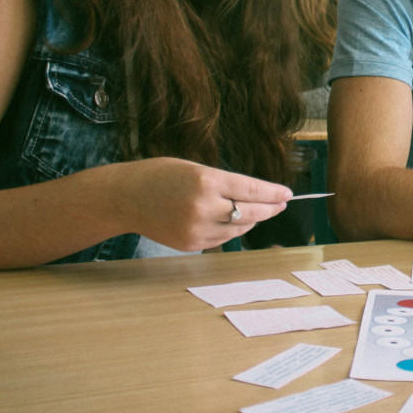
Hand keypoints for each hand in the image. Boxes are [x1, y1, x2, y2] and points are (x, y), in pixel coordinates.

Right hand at [116, 158, 291, 250]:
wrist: (125, 197)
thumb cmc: (162, 176)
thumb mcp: (197, 168)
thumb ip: (225, 183)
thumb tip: (257, 196)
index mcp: (207, 180)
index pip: (252, 189)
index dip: (273, 193)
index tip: (287, 194)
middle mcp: (204, 206)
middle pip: (251, 212)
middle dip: (270, 208)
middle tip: (280, 204)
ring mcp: (196, 229)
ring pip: (239, 228)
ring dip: (252, 220)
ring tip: (258, 211)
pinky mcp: (190, 244)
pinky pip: (221, 238)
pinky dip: (232, 230)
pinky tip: (233, 221)